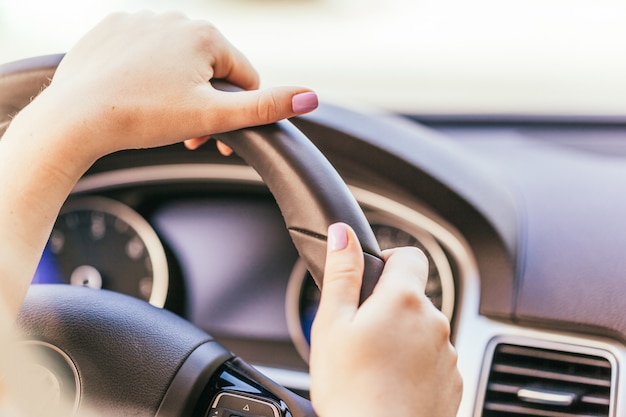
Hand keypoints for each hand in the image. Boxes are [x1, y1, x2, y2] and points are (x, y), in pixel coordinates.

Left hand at [18, 11, 317, 162]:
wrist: (75, 118)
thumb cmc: (143, 116)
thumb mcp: (214, 116)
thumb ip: (265, 106)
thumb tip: (311, 98)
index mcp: (205, 35)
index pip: (244, 76)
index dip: (237, 111)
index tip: (217, 138)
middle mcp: (174, 19)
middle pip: (210, 69)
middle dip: (206, 103)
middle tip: (188, 134)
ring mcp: (139, 21)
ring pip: (176, 61)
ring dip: (178, 91)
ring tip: (159, 118)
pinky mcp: (110, 30)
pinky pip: (143, 55)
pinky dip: (146, 77)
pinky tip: (135, 97)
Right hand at [309, 223, 461, 416]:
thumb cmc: (351, 389)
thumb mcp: (332, 324)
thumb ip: (342, 273)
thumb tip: (343, 233)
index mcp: (404, 299)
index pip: (409, 255)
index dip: (387, 260)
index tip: (369, 281)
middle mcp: (434, 320)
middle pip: (412, 296)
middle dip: (388, 307)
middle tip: (359, 335)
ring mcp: (447, 352)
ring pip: (422, 328)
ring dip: (402, 336)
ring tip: (374, 365)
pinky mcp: (453, 380)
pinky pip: (433, 358)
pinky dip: (415, 364)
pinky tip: (391, 382)